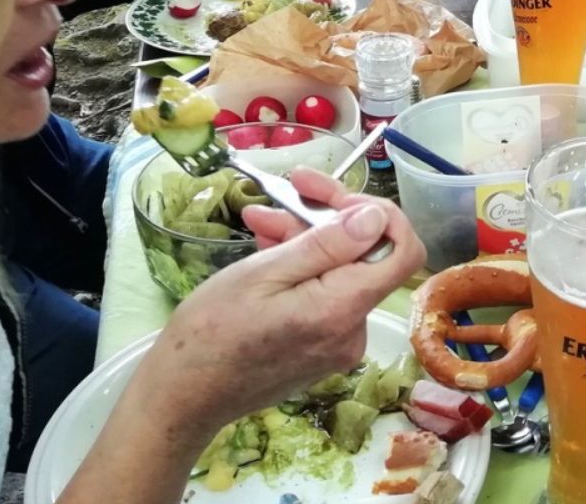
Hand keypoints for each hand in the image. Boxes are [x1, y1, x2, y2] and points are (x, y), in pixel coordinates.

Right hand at [140, 172, 424, 442]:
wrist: (181, 397)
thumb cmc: (211, 333)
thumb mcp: (263, 273)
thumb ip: (326, 245)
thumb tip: (377, 218)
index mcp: (343, 309)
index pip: (403, 252)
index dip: (381, 216)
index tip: (337, 199)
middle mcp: (353, 329)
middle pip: (367, 254)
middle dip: (330, 216)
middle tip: (292, 187)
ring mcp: (339, 341)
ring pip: (340, 268)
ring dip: (306, 236)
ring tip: (262, 217)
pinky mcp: (321, 345)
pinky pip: (325, 291)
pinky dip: (301, 264)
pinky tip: (268, 244)